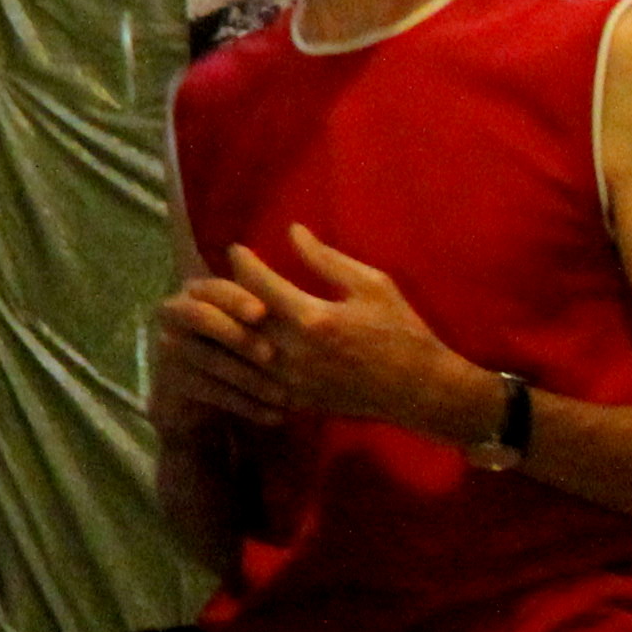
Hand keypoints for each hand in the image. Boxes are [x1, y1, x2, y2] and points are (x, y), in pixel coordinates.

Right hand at [149, 274, 285, 433]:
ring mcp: (171, 348)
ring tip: (283, 395)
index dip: (235, 298)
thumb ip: (266, 293)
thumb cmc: (246, 341)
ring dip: (248, 377)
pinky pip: (211, 393)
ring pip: (209, 360)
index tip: (261, 312)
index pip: (212, 288)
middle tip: (270, 354)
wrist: (210, 386)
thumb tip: (282, 270)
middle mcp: (177, 314)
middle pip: (199, 316)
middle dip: (236, 335)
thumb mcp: (255, 317)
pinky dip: (246, 405)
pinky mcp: (175, 382)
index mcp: (198, 291)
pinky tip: (275, 416)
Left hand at [221, 225, 487, 444]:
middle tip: (210, 279)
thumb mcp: (373, 285)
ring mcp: (292, 381)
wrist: (421, 391)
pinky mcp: (294, 401)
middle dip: (219, 296)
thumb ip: (326, 259)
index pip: (258, 283)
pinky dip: (235, 363)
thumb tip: (293, 230)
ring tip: (210, 312)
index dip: (242, 262)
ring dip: (219, 331)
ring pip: (235, 354)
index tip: (237, 249)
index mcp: (313, 317)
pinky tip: (228, 348)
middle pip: (236, 319)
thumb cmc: (403, 331)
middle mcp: (294, 351)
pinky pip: (250, 382)